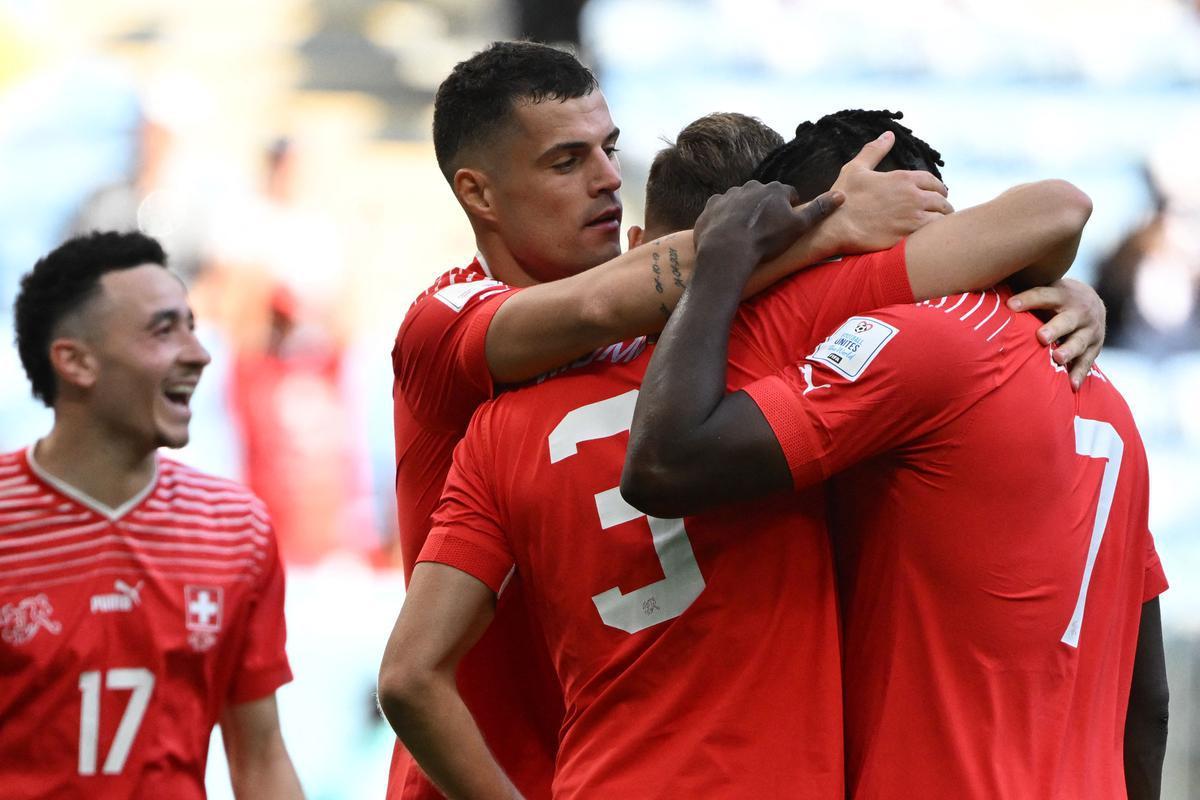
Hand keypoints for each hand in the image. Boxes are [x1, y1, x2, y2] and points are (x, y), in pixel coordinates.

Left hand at [694, 180, 843, 273]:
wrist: (727, 250)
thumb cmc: (765, 240)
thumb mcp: (799, 227)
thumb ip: (819, 210)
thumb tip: (841, 195)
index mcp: (774, 190)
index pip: (788, 194)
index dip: (789, 208)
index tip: (787, 223)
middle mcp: (751, 186)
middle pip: (763, 195)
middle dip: (765, 208)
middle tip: (765, 230)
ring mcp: (729, 195)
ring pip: (741, 201)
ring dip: (744, 212)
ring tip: (745, 233)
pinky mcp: (711, 206)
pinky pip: (720, 209)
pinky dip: (724, 218)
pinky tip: (726, 233)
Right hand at [824, 132, 952, 254]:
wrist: (834, 228)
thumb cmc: (842, 199)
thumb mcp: (855, 169)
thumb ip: (874, 151)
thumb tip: (888, 135)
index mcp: (903, 178)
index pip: (933, 181)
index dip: (938, 188)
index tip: (938, 194)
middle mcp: (912, 197)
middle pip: (941, 201)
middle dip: (943, 206)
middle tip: (940, 212)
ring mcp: (912, 218)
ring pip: (941, 219)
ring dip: (941, 222)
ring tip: (938, 228)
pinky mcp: (908, 237)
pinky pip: (932, 235)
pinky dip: (934, 236)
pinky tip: (930, 238)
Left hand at [1008, 278, 1105, 390]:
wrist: (1093, 303)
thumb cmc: (1054, 299)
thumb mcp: (1046, 290)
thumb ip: (1025, 294)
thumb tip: (985, 287)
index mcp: (1062, 295)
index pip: (1044, 295)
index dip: (1028, 300)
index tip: (1010, 305)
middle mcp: (1079, 312)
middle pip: (1067, 320)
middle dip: (1054, 329)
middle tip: (1041, 337)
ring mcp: (1090, 330)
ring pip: (1079, 341)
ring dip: (1069, 351)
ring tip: (1058, 359)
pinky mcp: (1095, 347)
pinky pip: (1087, 361)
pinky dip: (1079, 373)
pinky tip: (1071, 385)